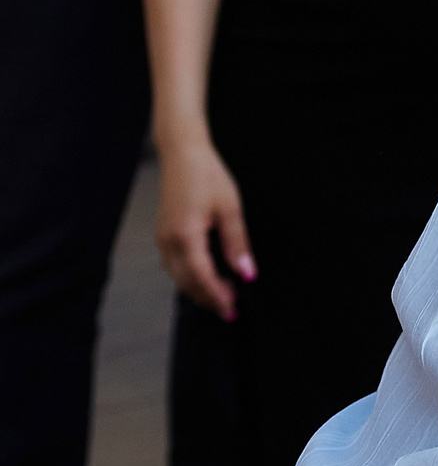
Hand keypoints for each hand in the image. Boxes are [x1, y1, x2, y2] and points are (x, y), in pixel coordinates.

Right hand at [156, 136, 254, 317]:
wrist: (183, 155)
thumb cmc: (208, 177)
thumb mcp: (230, 208)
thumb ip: (237, 243)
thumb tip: (247, 272)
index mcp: (186, 236)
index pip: (202, 277)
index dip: (217, 295)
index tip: (232, 309)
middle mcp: (168, 242)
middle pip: (186, 282)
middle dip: (208, 298)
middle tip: (229, 310)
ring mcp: (162, 239)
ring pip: (178, 276)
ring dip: (198, 288)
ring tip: (222, 295)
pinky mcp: (163, 234)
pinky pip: (174, 264)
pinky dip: (189, 275)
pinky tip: (205, 275)